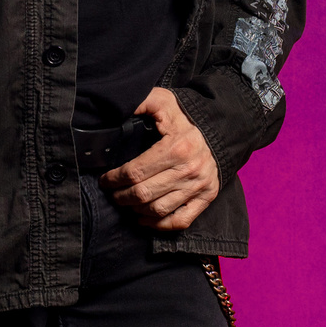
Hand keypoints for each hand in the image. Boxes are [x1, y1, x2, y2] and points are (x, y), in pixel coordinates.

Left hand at [104, 88, 219, 229]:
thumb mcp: (163, 101)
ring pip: (158, 209)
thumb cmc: (185, 117)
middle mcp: (188, 170)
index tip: (104, 180)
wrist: (220, 128)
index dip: (114, 179)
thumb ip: (140, 102)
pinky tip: (144, 219)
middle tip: (111, 192)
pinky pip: (180, 221)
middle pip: (143, 194)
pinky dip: (159, 225)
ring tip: (125, 203)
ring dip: (136, 210)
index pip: (134, 172)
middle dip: (120, 196)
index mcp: (176, 148)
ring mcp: (198, 186)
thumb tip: (116, 107)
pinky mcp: (206, 197)